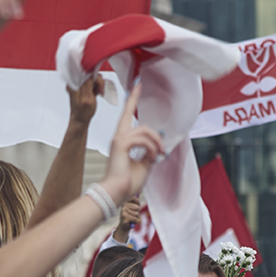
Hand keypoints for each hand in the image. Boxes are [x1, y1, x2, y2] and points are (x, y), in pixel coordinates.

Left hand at [68, 73, 101, 128]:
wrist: (80, 119)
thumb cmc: (83, 112)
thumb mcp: (87, 99)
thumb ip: (88, 85)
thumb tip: (90, 74)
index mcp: (73, 85)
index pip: (86, 72)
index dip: (95, 78)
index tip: (99, 85)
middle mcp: (75, 83)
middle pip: (90, 74)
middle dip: (98, 81)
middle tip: (100, 90)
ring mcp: (79, 85)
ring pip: (92, 78)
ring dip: (98, 85)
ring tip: (99, 92)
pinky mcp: (83, 88)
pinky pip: (92, 83)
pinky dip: (96, 87)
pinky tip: (97, 93)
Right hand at [98, 87, 163, 203]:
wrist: (116, 192)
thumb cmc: (127, 182)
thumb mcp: (144, 165)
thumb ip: (149, 153)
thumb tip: (158, 145)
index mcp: (123, 140)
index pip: (127, 115)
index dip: (132, 99)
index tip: (136, 84)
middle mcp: (119, 136)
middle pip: (138, 121)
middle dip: (148, 124)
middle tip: (156, 134)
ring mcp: (119, 139)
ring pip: (144, 130)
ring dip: (155, 143)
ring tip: (159, 155)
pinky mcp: (121, 144)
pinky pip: (142, 139)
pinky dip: (150, 148)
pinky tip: (151, 158)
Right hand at [113, 195, 139, 241]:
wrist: (124, 227)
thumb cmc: (130, 217)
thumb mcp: (134, 208)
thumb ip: (137, 202)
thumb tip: (137, 197)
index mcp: (125, 202)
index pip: (135, 198)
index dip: (138, 204)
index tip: (136, 208)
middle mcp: (123, 206)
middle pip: (137, 208)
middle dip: (138, 213)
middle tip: (132, 215)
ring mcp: (123, 212)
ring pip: (137, 214)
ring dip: (136, 218)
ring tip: (132, 219)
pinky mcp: (125, 218)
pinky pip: (136, 219)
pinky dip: (135, 221)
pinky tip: (131, 222)